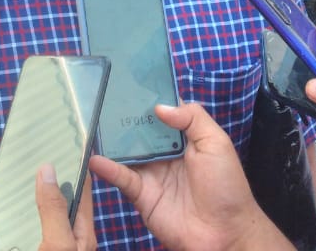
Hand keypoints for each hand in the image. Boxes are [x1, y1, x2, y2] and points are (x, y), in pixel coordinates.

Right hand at [0, 151, 96, 250]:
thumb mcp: (59, 247)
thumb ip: (52, 210)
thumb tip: (46, 169)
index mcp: (73, 230)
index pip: (65, 186)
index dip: (48, 162)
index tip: (27, 143)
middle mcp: (51, 239)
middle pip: (26, 199)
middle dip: (1, 182)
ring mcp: (27, 250)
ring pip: (1, 224)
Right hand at [89, 103, 291, 250]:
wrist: (225, 232)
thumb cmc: (226, 185)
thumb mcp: (216, 144)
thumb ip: (192, 119)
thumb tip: (160, 106)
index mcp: (185, 139)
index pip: (163, 114)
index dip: (148, 100)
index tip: (128, 83)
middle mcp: (165, 154)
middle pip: (140, 131)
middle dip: (124, 117)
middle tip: (100, 98)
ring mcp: (152, 174)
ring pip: (127, 152)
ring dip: (111, 140)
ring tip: (89, 123)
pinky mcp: (142, 195)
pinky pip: (122, 178)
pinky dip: (107, 168)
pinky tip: (94, 158)